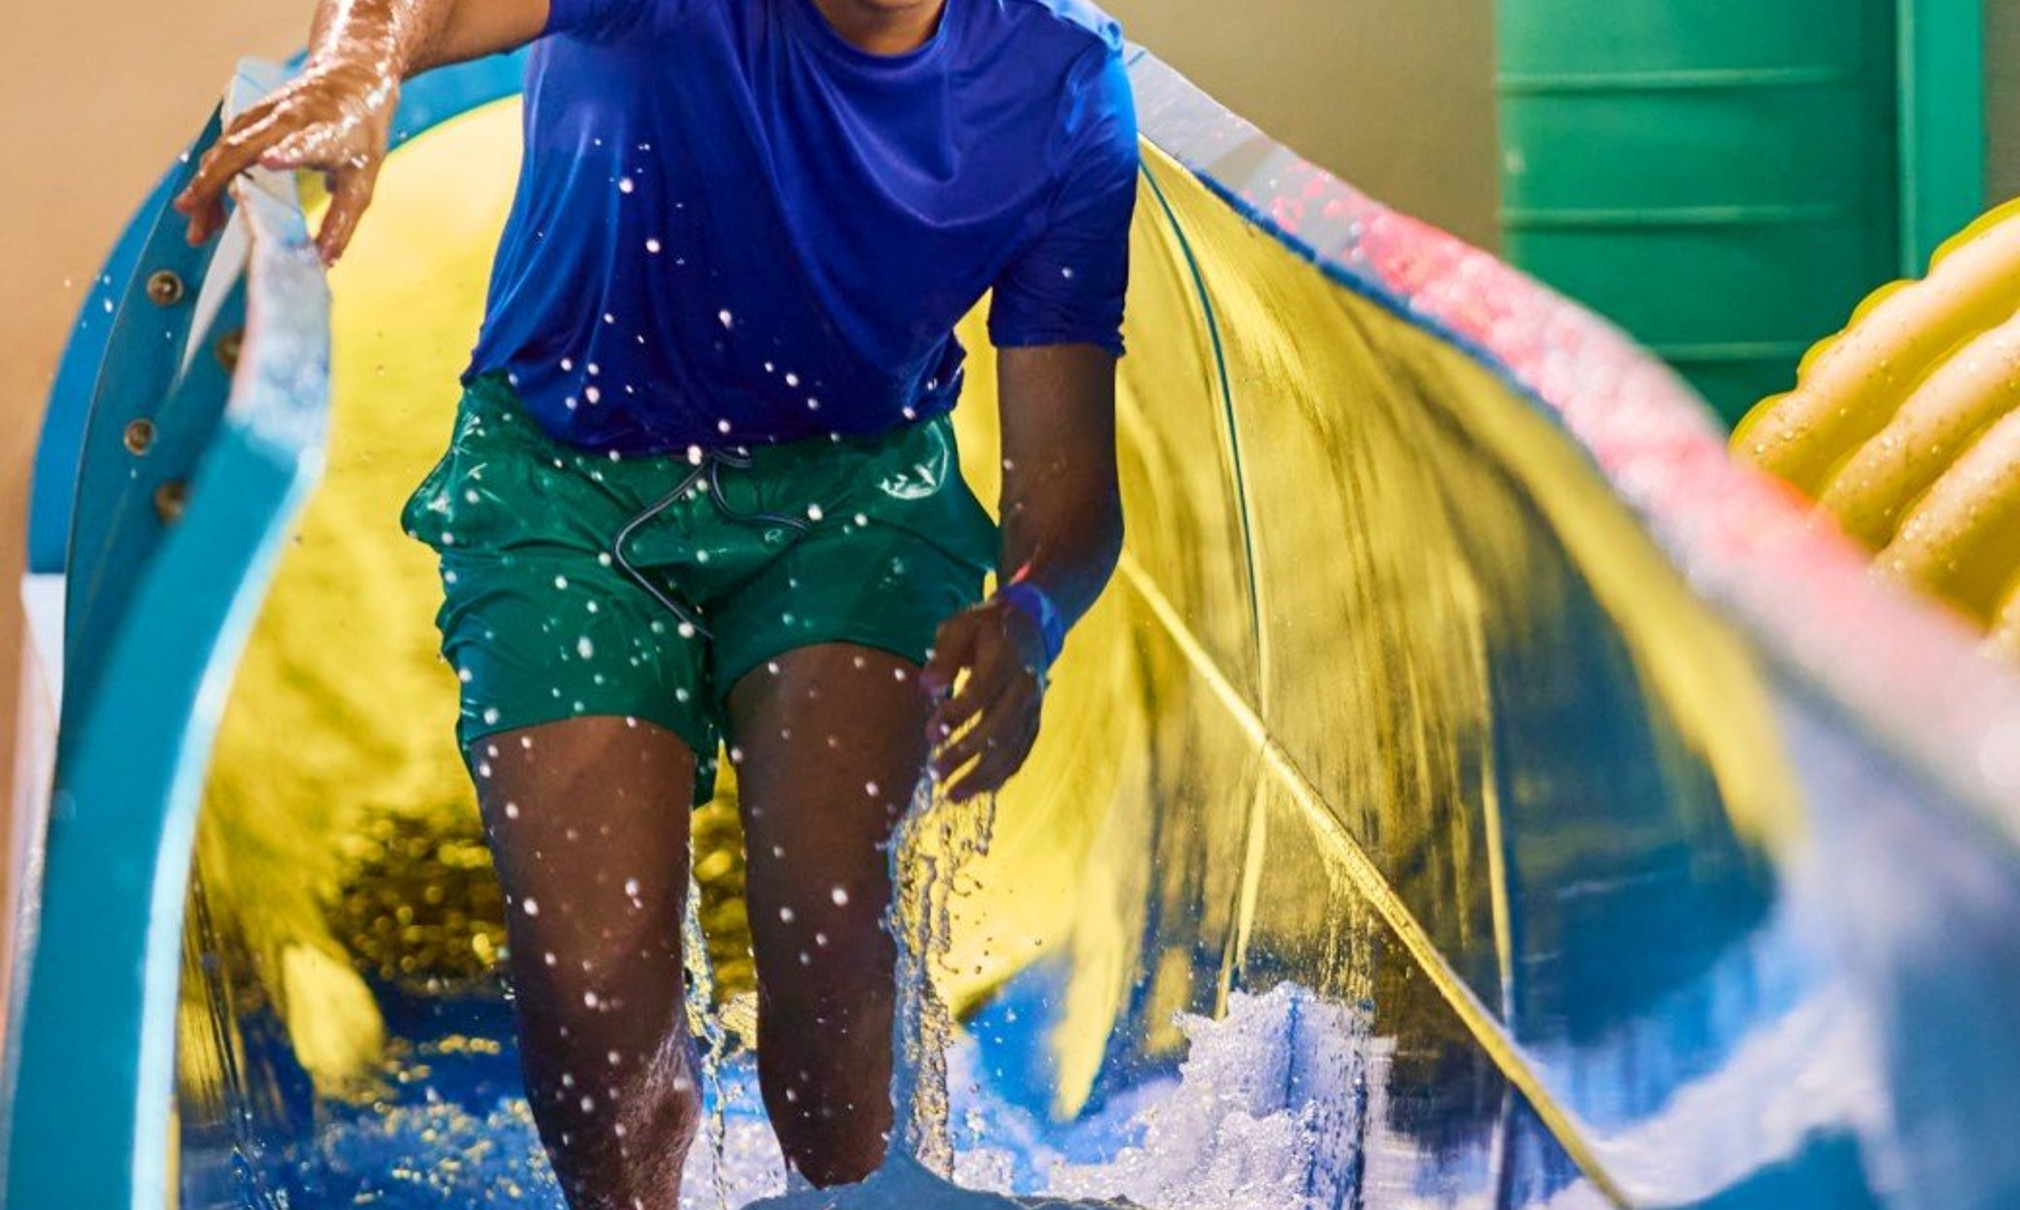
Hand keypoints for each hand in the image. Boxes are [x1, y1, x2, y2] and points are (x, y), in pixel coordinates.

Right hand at [173, 55, 398, 264]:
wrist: (351, 80)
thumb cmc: (358, 133)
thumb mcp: (362, 181)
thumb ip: (341, 222)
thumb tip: (323, 262)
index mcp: (327, 132)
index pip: (307, 141)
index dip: (290, 151)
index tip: (270, 162)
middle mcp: (292, 117)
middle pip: (243, 147)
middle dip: (214, 182)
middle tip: (197, 220)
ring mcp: (266, 113)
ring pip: (224, 149)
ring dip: (206, 187)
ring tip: (201, 228)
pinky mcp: (250, 116)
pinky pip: (222, 147)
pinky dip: (212, 177)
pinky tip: (210, 207)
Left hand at [920, 597, 1049, 801]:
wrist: (1030, 626)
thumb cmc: (986, 627)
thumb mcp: (960, 627)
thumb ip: (943, 655)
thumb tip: (927, 686)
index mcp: (1006, 659)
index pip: (982, 692)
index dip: (957, 715)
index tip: (930, 733)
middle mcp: (1025, 687)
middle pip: (998, 727)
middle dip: (966, 753)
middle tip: (935, 773)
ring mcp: (1034, 707)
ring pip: (1011, 748)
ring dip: (982, 775)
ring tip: (952, 794)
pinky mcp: (1035, 721)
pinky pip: (1021, 753)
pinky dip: (1001, 775)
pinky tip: (978, 790)